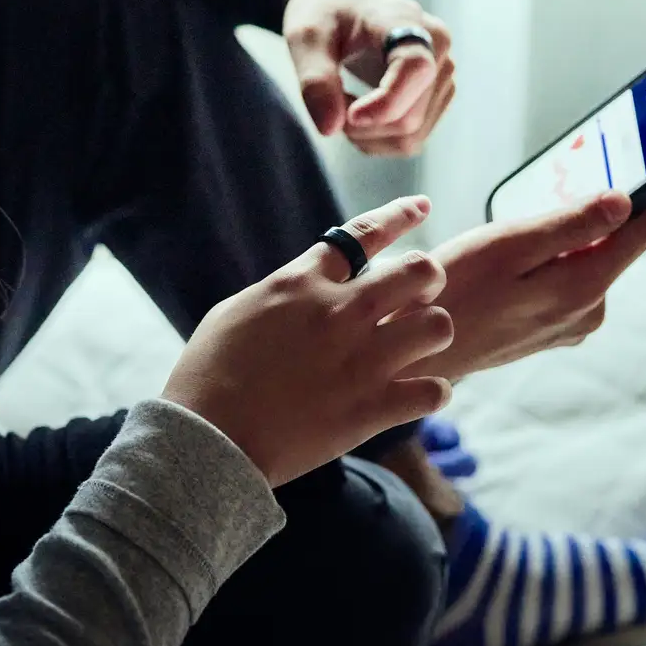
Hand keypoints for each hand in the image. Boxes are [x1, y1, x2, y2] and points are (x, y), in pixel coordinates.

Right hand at [161, 196, 456, 486]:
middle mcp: (340, 313)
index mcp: (302, 284)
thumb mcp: (236, 311)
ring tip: (420, 347)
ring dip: (433, 334)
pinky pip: (434, 390)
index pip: (363, 234)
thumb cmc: (208, 374)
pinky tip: (418, 394)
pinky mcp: (372, 408)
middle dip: (428, 279)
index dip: (399, 215)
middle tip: (420, 298)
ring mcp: (361, 360)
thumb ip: (282, 293)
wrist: (208, 438)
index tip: (422, 207)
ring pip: (438, 326)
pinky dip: (432, 392)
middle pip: (419, 270)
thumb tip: (305, 286)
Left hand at [282, 0, 454, 156]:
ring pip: (411, 137)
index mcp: (407, 21)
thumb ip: (314, 79)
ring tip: (339, 101)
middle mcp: (438, 48)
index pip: (415, 70)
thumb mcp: (304, 36)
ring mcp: (443, 74)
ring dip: (367, 135)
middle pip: (408, 118)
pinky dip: (377, 137)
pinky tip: (357, 109)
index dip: (384, 104)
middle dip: (361, 126)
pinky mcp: (437, 95)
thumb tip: (330, 128)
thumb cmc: (324, 12)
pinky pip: (410, 139)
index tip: (345, 119)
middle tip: (326, 101)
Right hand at [400, 188, 645, 381]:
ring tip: (535, 212)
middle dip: (606, 207)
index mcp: (585, 289)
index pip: (645, 232)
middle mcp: (588, 312)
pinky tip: (520, 250)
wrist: (412, 352)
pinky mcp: (550, 329)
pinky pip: (569, 280)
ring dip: (576, 233)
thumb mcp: (509, 245)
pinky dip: (558, 257)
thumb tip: (626, 201)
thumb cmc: (453, 291)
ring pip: (591, 262)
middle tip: (575, 170)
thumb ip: (571, 225)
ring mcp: (570, 325)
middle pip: (618, 245)